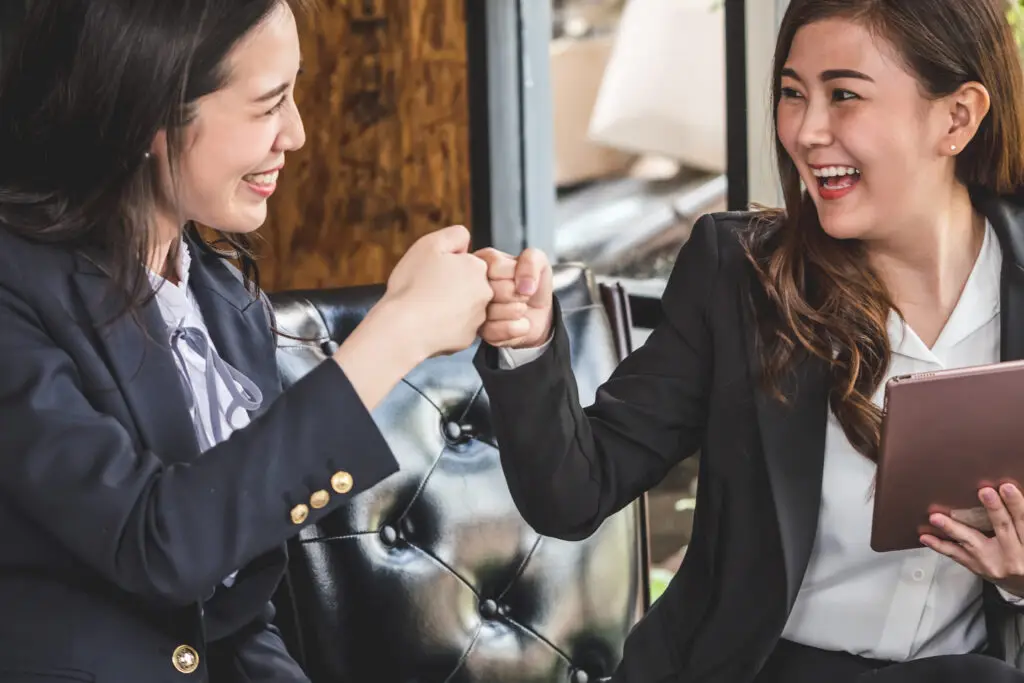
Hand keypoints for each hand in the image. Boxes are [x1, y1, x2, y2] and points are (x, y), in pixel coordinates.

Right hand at [380, 225, 492, 358]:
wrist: (403, 328)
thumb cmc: (413, 286)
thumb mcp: (430, 244)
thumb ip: (455, 236)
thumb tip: (466, 243)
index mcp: (477, 268)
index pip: (469, 263)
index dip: (449, 266)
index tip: (434, 273)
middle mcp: (484, 293)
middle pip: (470, 285)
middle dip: (454, 286)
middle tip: (429, 290)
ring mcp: (477, 318)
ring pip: (465, 307)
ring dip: (451, 306)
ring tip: (428, 308)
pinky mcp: (468, 339)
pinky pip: (458, 328)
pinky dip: (446, 326)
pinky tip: (430, 322)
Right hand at [474, 247, 553, 348]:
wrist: (538, 314)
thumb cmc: (532, 284)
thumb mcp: (539, 262)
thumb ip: (531, 261)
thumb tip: (523, 286)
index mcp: (483, 262)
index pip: (495, 266)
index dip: (515, 274)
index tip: (519, 277)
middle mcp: (472, 285)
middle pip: (492, 290)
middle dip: (516, 295)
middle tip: (520, 295)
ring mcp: (473, 310)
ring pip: (492, 312)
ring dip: (516, 312)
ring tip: (518, 308)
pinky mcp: (479, 332)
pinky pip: (495, 331)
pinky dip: (515, 328)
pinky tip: (516, 323)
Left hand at [921, 484, 1023, 597]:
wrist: (1022, 585)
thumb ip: (1021, 522)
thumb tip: (1007, 492)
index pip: (1023, 522)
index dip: (1016, 505)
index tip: (1007, 488)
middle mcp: (1013, 556)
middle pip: (1003, 528)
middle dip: (994, 509)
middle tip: (984, 492)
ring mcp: (992, 563)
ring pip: (972, 542)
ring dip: (953, 528)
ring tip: (937, 517)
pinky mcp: (977, 567)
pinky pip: (956, 555)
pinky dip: (940, 545)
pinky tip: (925, 537)